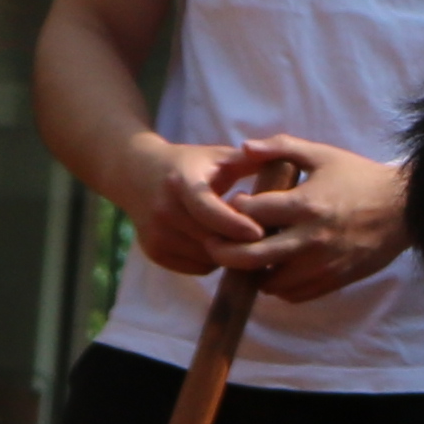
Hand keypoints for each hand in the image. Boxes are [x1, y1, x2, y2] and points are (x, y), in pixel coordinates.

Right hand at [116, 137, 280, 278]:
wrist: (136, 175)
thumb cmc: (189, 164)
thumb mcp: (216, 156)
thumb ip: (249, 161)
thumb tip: (287, 164)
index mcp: (181, 182)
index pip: (208, 209)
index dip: (234, 224)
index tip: (259, 232)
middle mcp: (164, 210)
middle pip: (210, 239)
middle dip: (240, 242)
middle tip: (269, 242)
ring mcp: (156, 234)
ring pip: (206, 258)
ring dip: (229, 254)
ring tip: (245, 240)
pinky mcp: (154, 251)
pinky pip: (196, 267)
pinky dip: (214, 261)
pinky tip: (220, 244)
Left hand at [227, 138, 413, 302]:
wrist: (404, 208)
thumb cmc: (360, 178)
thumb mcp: (322, 155)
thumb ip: (281, 148)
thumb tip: (244, 149)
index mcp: (306, 204)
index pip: (252, 214)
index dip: (234, 210)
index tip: (233, 205)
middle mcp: (311, 238)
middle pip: (252, 256)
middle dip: (225, 253)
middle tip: (215, 245)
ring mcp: (323, 264)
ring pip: (270, 282)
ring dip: (255, 272)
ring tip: (252, 257)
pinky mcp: (335, 280)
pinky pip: (294, 295)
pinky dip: (279, 286)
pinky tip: (278, 269)